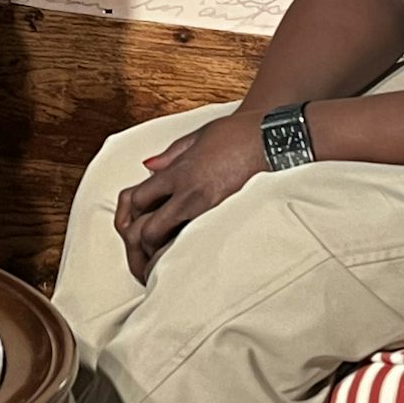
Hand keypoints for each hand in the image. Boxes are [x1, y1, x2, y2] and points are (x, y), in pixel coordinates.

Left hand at [115, 109, 265, 282]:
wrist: (274, 140)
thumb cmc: (240, 134)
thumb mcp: (198, 137)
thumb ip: (169, 155)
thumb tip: (148, 166)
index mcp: (177, 172)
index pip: (136, 199)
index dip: (129, 215)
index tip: (136, 221)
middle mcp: (188, 194)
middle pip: (145, 230)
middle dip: (138, 247)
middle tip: (141, 257)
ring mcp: (207, 211)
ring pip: (168, 244)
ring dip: (158, 257)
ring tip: (159, 268)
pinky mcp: (226, 222)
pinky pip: (196, 246)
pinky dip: (186, 255)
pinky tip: (187, 261)